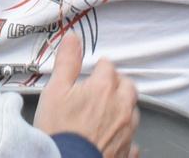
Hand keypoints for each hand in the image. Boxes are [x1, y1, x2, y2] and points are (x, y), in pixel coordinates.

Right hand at [36, 29, 137, 157]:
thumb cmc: (60, 133)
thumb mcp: (55, 92)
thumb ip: (66, 63)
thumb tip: (72, 40)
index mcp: (104, 88)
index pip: (108, 66)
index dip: (99, 68)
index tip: (93, 71)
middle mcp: (120, 107)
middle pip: (127, 86)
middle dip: (117, 84)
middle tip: (104, 88)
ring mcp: (126, 130)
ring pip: (133, 111)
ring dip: (124, 108)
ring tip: (109, 111)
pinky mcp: (127, 151)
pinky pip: (133, 140)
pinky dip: (127, 137)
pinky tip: (116, 138)